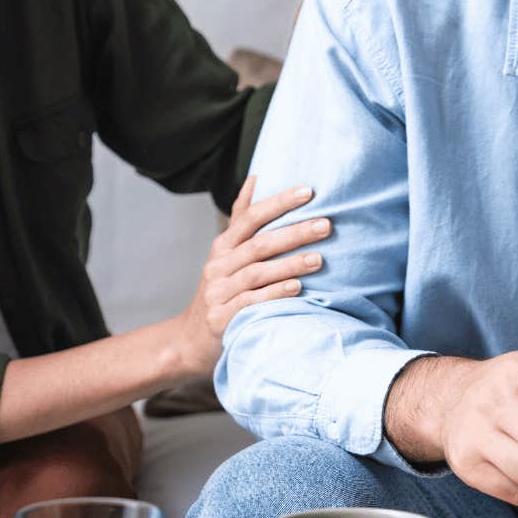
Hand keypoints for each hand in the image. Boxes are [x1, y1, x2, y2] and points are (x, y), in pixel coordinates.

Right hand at [172, 176, 328, 377]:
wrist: (190, 339)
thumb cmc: (220, 290)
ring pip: (257, 272)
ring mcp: (218, 292)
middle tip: (326, 225)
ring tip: (319, 259)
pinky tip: (297, 288)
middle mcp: (219, 265)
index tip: (308, 191)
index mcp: (223, 246)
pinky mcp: (221, 318)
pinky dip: (275, 293)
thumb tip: (256, 177)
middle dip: (294, 232)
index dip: (278, 202)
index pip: (250, 216)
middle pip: (259, 244)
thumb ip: (241, 218)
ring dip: (290, 264)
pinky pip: (251, 302)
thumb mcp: (226, 253)